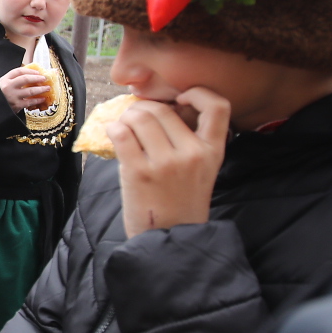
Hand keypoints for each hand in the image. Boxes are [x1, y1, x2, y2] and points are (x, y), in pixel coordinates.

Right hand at [0, 67, 50, 112]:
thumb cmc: (0, 96)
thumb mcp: (3, 85)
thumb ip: (14, 80)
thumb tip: (31, 75)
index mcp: (5, 80)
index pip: (18, 71)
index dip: (30, 71)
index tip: (38, 72)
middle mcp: (8, 87)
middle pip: (25, 79)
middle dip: (37, 78)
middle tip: (45, 78)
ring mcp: (12, 96)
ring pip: (30, 91)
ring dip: (40, 89)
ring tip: (47, 88)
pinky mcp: (16, 105)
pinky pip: (29, 102)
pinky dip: (37, 100)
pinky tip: (42, 98)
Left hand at [112, 88, 228, 238]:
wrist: (169, 240)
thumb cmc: (180, 203)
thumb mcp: (200, 171)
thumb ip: (189, 141)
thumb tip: (157, 108)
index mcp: (213, 151)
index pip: (218, 106)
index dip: (199, 93)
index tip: (181, 99)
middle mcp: (192, 154)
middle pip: (163, 110)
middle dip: (144, 109)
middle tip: (135, 118)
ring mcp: (166, 163)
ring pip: (140, 117)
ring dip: (126, 117)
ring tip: (124, 127)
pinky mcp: (139, 172)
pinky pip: (121, 134)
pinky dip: (113, 128)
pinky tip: (114, 135)